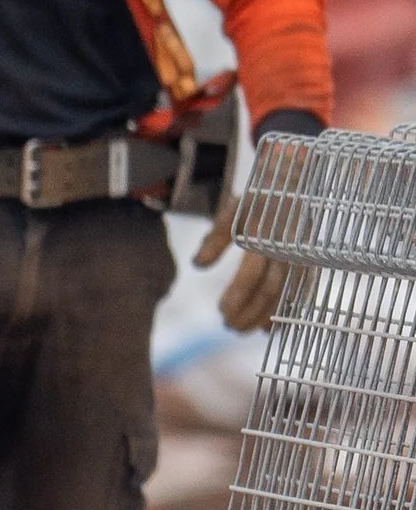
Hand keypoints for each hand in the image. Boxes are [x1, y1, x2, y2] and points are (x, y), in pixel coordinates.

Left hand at [203, 113, 319, 331]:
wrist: (298, 177)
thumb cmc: (258, 196)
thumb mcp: (233, 210)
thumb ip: (215, 238)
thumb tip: (197, 266)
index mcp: (263, 234)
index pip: (250, 276)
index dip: (236, 298)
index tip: (221, 313)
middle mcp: (285, 246)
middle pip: (269, 291)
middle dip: (249, 314)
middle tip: (230, 328)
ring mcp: (302, 254)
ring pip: (288, 294)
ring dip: (268, 317)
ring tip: (249, 331)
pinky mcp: (312, 258)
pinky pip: (304, 291)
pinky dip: (290, 310)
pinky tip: (273, 326)